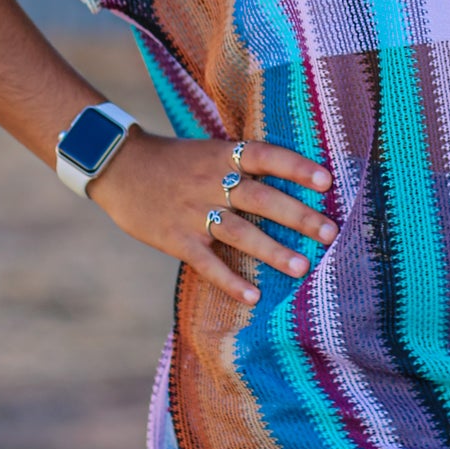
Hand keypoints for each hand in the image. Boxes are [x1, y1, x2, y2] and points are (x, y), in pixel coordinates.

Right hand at [92, 130, 335, 305]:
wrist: (118, 168)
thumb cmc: (173, 161)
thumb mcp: (209, 151)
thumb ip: (243, 166)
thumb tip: (291, 182)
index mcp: (223, 155)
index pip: (266, 156)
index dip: (297, 167)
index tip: (327, 181)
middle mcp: (212, 182)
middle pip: (260, 198)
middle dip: (297, 216)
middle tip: (330, 232)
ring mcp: (193, 211)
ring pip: (239, 231)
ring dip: (272, 250)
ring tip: (303, 267)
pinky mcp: (176, 238)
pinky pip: (207, 262)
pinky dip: (230, 280)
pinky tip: (253, 297)